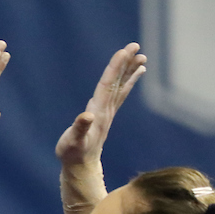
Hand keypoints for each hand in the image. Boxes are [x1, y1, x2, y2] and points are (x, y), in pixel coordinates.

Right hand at [55, 43, 145, 166]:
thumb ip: (79, 128)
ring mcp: (107, 112)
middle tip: (136, 46)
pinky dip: (127, 83)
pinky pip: (119, 94)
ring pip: (121, 87)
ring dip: (130, 71)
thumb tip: (87, 116)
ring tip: (141, 57)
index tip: (124, 51)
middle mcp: (106, 110)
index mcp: (98, 112)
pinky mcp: (105, 115)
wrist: (81, 167)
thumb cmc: (73, 154)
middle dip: (126, 64)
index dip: (115, 68)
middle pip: (118, 82)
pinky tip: (134, 75)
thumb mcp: (72, 142)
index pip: (108, 85)